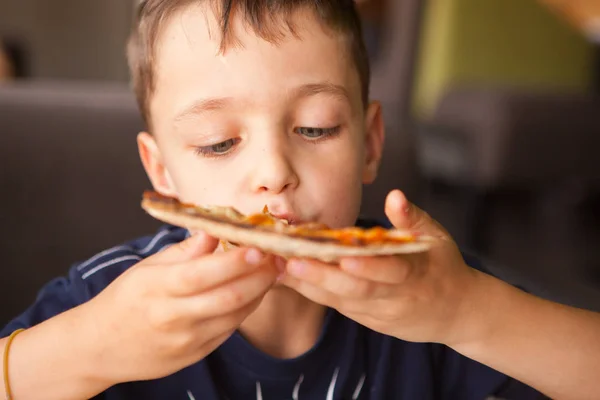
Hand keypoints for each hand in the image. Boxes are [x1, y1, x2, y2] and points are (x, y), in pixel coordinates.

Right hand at [82, 232, 278, 384]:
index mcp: (158, 288)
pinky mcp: (195, 355)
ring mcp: (186, 340)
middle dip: (261, 277)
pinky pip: (229, 330)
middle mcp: (173, 317)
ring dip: (260, 292)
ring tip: (273, 271)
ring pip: (235, 315)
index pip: (203, 273)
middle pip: (228, 297)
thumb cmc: (126, 299)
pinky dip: (246, 309)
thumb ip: (185, 250)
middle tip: (280, 258)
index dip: (236, 261)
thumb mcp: (147, 267)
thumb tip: (215, 227)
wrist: (99, 347)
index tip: (260, 246)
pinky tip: (254, 292)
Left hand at [281, 190, 481, 345]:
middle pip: (357, 291)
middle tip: (292, 261)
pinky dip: (311, 292)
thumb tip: (395, 196)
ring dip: (309, 285)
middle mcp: (395, 298)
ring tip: (279, 266)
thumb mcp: (437, 239)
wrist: (455, 312)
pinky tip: (287, 276)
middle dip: (323, 278)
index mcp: (416, 275)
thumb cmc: (443, 267)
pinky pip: (336, 306)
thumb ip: (412, 218)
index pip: (391, 272)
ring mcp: (378, 313)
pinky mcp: (366, 319)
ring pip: (341, 301)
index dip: (368, 267)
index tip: (343, 256)